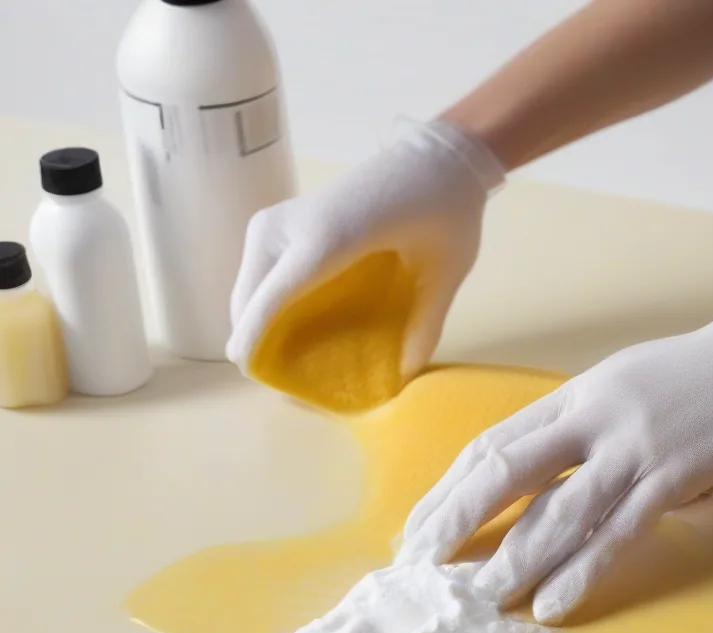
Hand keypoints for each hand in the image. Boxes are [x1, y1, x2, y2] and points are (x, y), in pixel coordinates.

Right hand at [227, 119, 504, 378]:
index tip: (250, 373)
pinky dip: (264, 303)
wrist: (437, 156)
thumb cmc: (444, 210)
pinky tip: (291, 328)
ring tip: (288, 358)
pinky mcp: (280, 222)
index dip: (254, 337)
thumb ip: (426, 325)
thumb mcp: (446, 272)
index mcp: (329, 236)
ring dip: (257, 323)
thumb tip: (403, 373)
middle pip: (250, 297)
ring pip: (248, 287)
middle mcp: (289, 225)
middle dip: (254, 340)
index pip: (272, 296)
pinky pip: (258, 274)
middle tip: (286, 379)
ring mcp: (278, 220)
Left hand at [402, 264, 712, 623]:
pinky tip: (554, 603)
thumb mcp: (642, 390)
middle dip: (457, 517)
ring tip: (480, 596)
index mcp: (583, 393)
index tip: (418, 526)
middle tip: (420, 565)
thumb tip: (566, 488)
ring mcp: (639, 441)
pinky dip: (583, 570)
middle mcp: (598, 413)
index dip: (451, 488)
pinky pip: (620, 529)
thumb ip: (600, 434)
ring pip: (559, 507)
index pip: (497, 442)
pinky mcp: (683, 470)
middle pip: (507, 468)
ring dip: (514, 556)